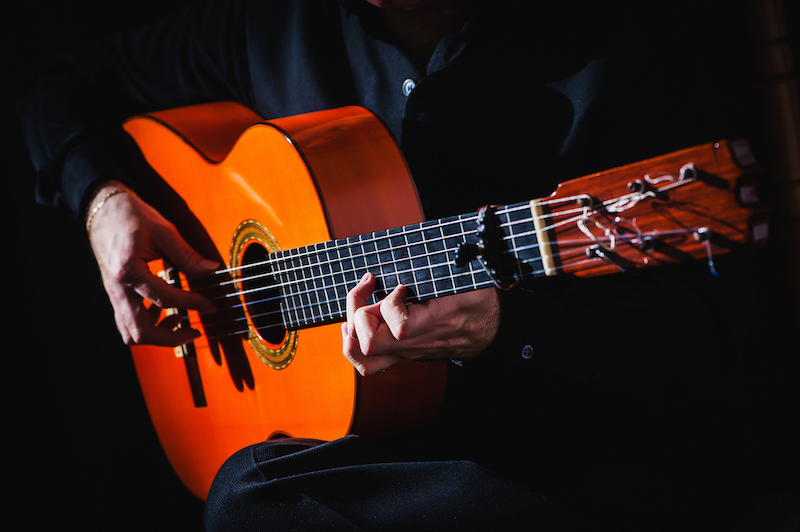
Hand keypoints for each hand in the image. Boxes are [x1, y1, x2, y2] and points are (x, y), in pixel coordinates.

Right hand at [86, 181, 218, 345]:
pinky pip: (127, 322)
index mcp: (128, 271)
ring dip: (157, 334)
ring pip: (130, 333)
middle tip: (194, 330)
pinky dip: (148, 324)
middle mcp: (117, 288)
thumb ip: (187, 254)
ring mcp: (114, 293)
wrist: (102, 209)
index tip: (210, 305)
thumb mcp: (163, 231)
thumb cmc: (130, 216)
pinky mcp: (116, 294)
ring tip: (180, 319)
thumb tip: (211, 269)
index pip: (165, 299)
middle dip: (170, 338)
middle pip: (140, 332)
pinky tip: (165, 309)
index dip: (192, 304)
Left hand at [340, 272, 499, 375]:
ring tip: (360, 306)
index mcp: (436, 322)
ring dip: (354, 329)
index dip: (391, 303)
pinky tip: (357, 323)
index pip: (400, 326)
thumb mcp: (467, 278)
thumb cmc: (477, 301)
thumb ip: (447, 264)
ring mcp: (407, 352)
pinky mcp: (402, 355)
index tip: (401, 287)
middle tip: (372, 289)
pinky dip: (354, 344)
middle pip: (371, 342)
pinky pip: (368, 364)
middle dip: (362, 311)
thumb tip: (428, 241)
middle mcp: (417, 343)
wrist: (491, 331)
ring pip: (364, 356)